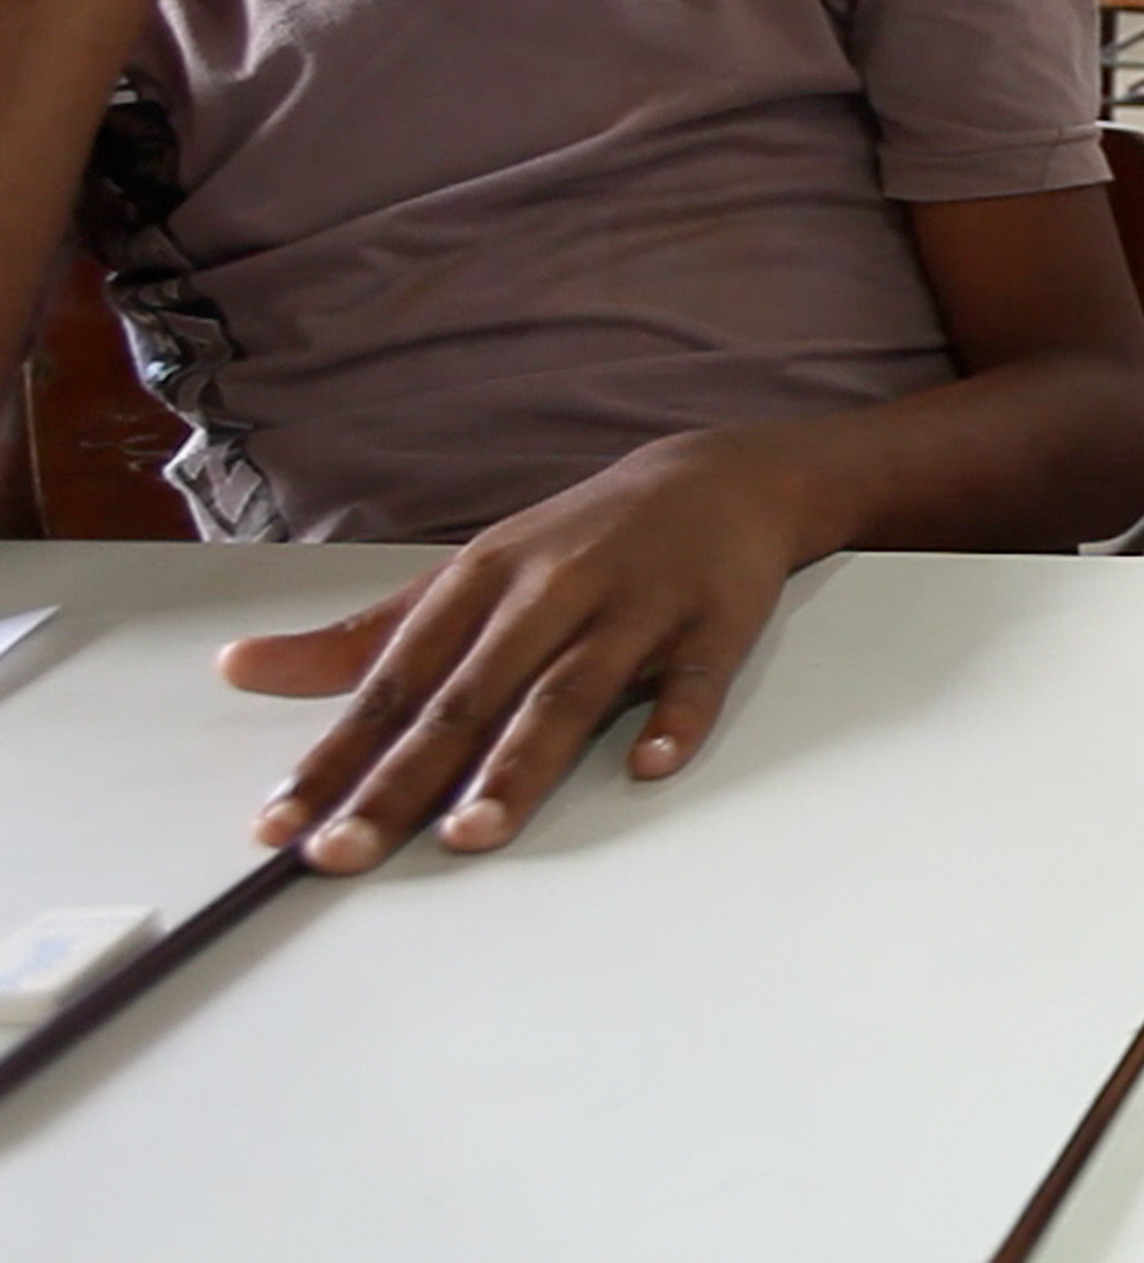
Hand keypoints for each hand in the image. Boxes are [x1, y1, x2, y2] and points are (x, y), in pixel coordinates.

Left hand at [218, 433, 811, 871]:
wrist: (715, 479)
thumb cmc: (577, 542)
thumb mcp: (464, 577)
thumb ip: (362, 638)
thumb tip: (241, 667)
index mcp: (478, 584)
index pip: (392, 685)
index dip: (334, 758)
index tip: (279, 827)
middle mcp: (548, 593)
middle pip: (466, 698)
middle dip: (402, 780)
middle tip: (344, 852)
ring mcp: (633, 607)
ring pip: (568, 692)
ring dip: (519, 763)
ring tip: (471, 831)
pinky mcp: (714, 623)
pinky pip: (693, 677)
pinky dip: (675, 719)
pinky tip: (651, 763)